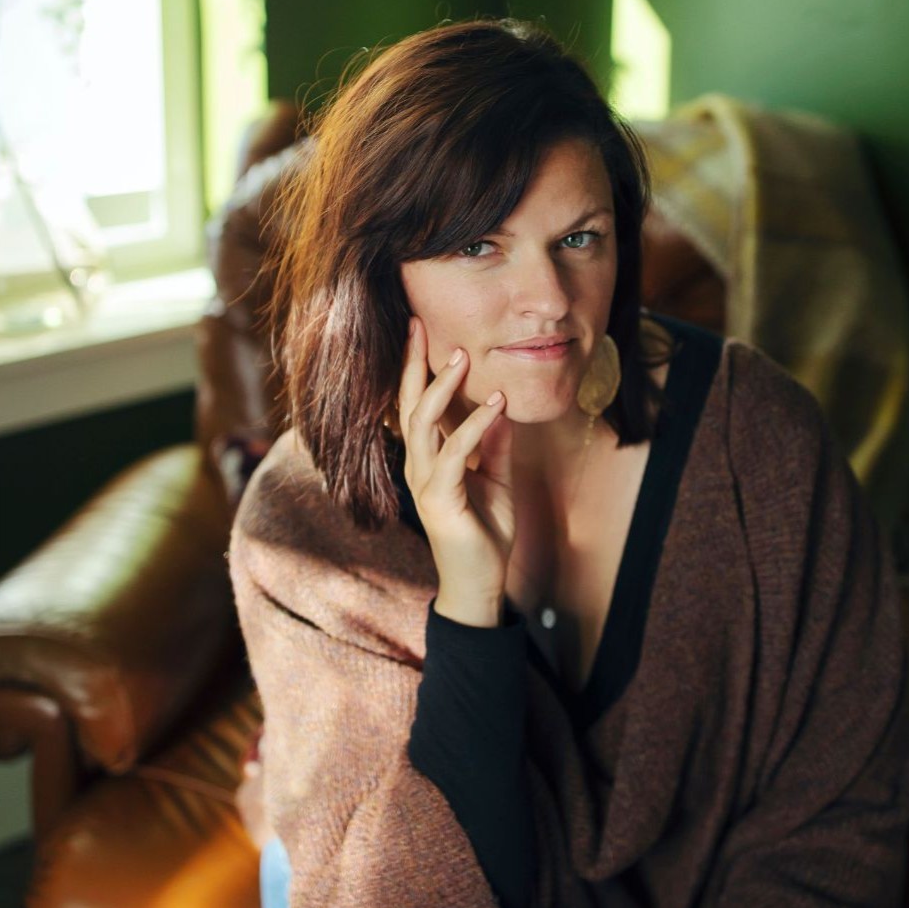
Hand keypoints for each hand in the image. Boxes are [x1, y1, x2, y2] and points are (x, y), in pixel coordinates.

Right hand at [398, 315, 514, 625]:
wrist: (480, 583)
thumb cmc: (485, 534)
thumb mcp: (497, 480)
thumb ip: (495, 446)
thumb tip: (499, 407)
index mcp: (428, 460)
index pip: (416, 406)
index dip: (417, 369)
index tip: (421, 330)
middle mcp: (419, 467)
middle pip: (409, 406)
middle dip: (414, 364)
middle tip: (420, 324)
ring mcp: (424, 483)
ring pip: (422, 424)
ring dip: (443, 388)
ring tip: (462, 356)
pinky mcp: (440, 501)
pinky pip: (454, 455)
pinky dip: (473, 427)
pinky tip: (495, 405)